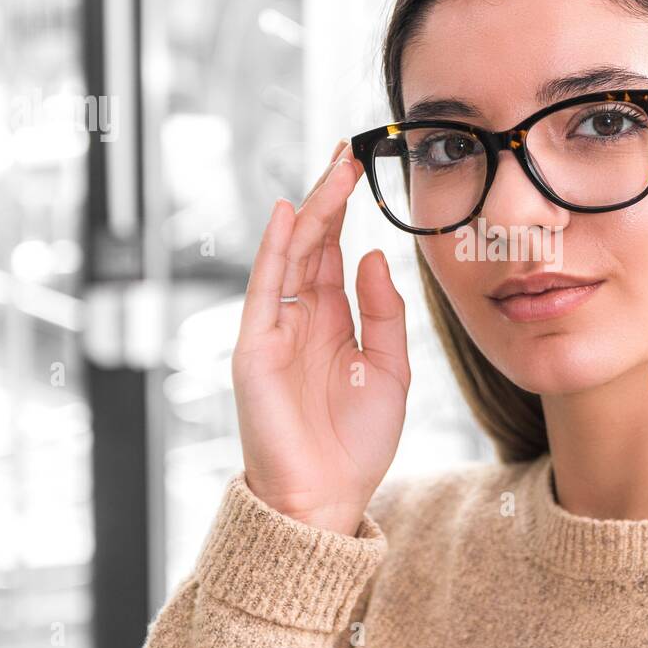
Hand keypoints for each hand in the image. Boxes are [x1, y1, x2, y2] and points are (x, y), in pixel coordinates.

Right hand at [231, 139, 410, 534]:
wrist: (327, 496)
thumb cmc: (358, 441)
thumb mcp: (391, 369)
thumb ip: (384, 312)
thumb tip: (373, 254)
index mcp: (333, 321)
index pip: (335, 253)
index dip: (346, 212)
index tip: (361, 168)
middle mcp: (302, 318)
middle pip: (313, 244)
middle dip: (329, 198)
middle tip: (348, 152)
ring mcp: (276, 330)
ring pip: (291, 256)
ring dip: (310, 212)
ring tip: (332, 171)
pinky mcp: (256, 348)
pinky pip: (265, 289)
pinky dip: (273, 250)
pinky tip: (286, 215)